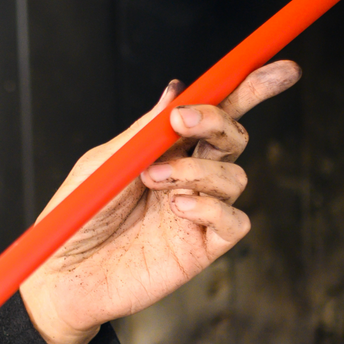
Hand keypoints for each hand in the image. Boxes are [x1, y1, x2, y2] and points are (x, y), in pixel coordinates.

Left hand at [19, 60, 301, 343]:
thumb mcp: (104, 163)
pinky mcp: (202, 247)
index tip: (280, 69)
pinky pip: (234, 221)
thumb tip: (177, 90)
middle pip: (234, 137)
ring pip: (234, 177)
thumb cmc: (78, 216)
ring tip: (153, 179)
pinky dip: (212, 206)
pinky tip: (179, 206)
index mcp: (168, 148)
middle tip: (181, 122)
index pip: (217, 111)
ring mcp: (199, 211)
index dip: (250, 87)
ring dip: (197, 170)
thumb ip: (144, 131)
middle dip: (219, 120)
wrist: (63, 273)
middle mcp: (190, 175)